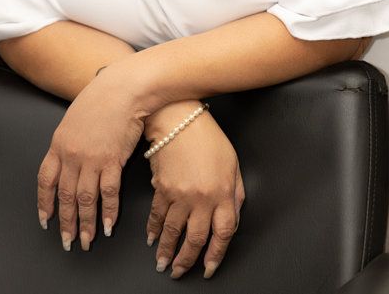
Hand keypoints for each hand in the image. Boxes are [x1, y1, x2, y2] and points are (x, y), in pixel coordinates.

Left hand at [37, 70, 144, 250]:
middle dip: (66, 222)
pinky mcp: (112, 161)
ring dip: (86, 223)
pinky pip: (108, 193)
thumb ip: (69, 138)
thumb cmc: (101, 96)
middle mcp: (71, 155)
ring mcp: (91, 159)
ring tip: (87, 241)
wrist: (122, 88)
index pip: (45, 181)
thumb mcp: (74, 117)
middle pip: (65, 195)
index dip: (45, 203)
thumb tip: (68, 155)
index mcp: (58, 144)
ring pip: (85, 199)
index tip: (46, 220)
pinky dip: (108, 212)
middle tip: (68, 241)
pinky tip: (108, 225)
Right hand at [145, 102, 244, 279]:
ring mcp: (180, 194)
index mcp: (223, 193)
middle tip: (179, 272)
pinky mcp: (161, 187)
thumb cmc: (208, 137)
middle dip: (187, 260)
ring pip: (174, 231)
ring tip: (163, 264)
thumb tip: (233, 216)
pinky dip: (153, 229)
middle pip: (196, 239)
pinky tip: (152, 238)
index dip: (216, 255)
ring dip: (167, 251)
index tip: (209, 268)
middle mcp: (202, 198)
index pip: (223, 234)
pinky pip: (157, 215)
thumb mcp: (232, 164)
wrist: (180, 117)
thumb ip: (236, 193)